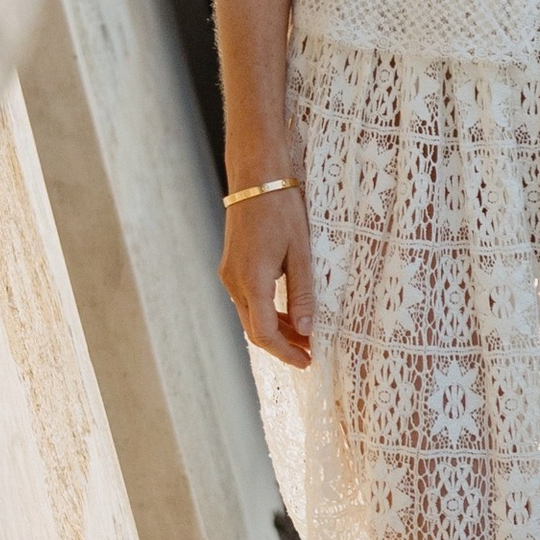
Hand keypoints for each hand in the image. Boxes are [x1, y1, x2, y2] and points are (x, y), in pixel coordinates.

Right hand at [223, 186, 313, 368]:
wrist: (257, 178)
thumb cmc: (282, 209)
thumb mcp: (300, 251)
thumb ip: (302, 293)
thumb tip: (306, 329)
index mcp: (252, 280)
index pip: (264, 333)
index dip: (286, 353)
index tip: (307, 362)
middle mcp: (234, 281)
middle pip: (255, 330)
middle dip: (282, 345)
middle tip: (310, 352)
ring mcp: (229, 274)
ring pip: (251, 316)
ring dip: (275, 330)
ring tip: (304, 336)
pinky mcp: (232, 267)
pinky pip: (248, 301)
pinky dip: (267, 313)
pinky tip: (287, 314)